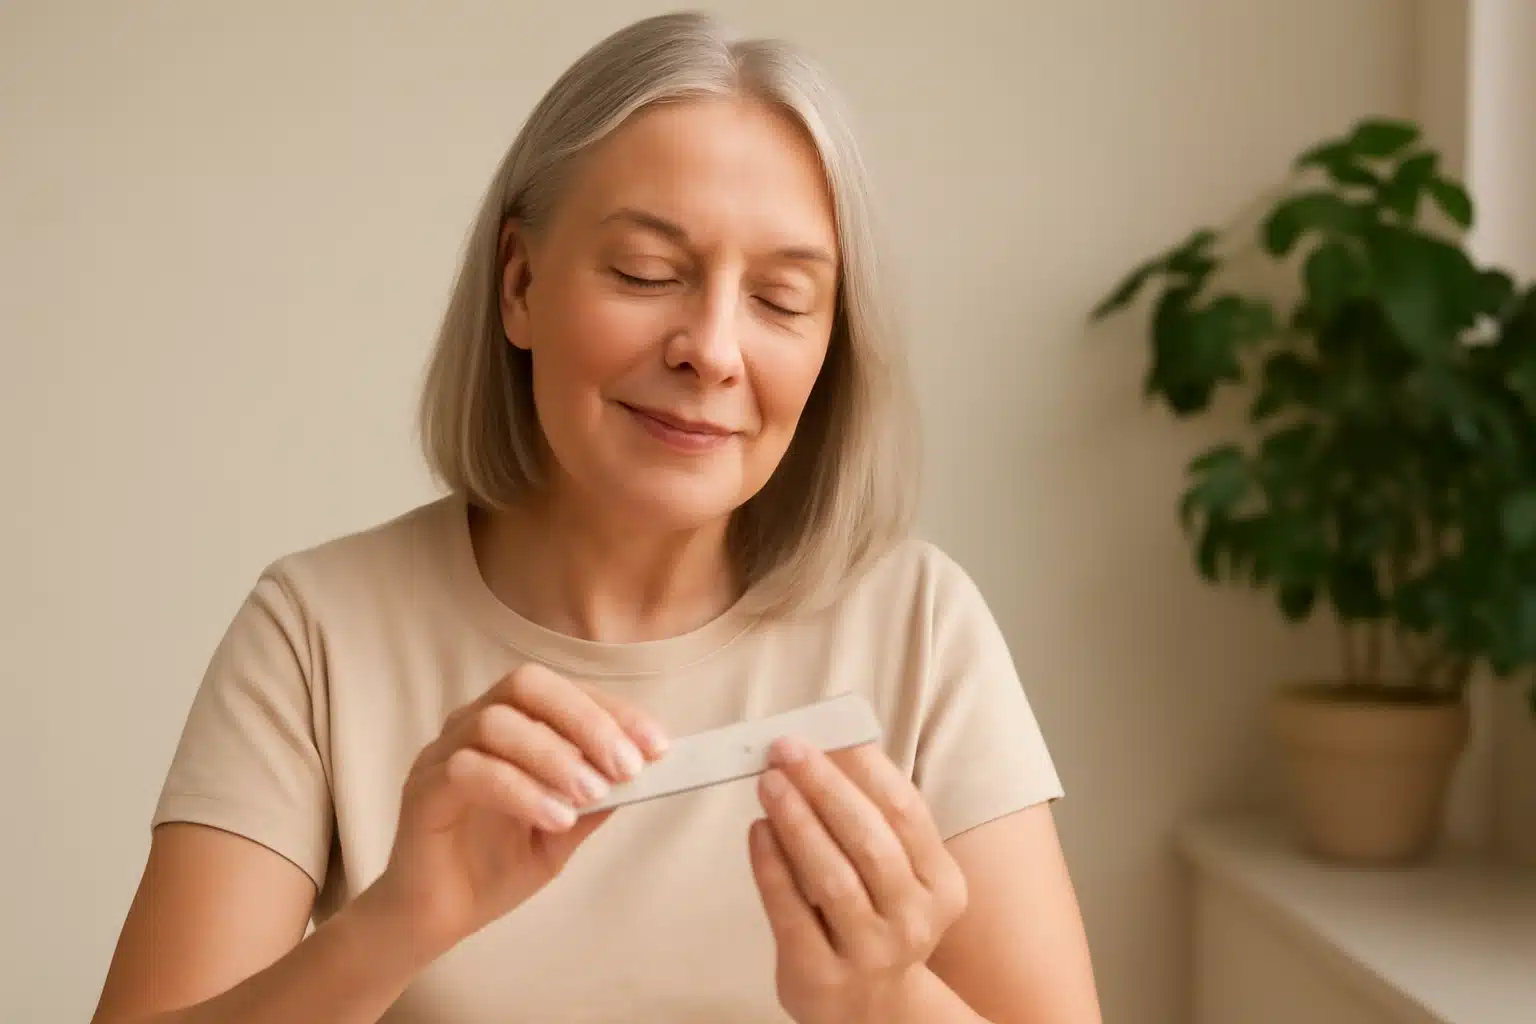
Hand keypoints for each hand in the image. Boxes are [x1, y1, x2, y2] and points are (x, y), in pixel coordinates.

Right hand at [369, 663, 667, 957]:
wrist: (436, 919)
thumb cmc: (496, 867)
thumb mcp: (562, 832)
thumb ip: (595, 800)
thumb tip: (645, 771)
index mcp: (511, 723)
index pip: (565, 693)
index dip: (614, 713)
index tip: (658, 746)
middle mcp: (472, 725)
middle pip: (526, 685)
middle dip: (584, 719)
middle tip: (625, 766)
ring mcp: (442, 754)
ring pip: (496, 723)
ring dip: (554, 756)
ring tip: (591, 795)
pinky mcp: (423, 790)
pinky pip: (468, 770)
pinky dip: (520, 790)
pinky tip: (555, 818)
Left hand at [748, 738, 968, 1023]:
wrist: (872, 1011)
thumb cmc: (878, 920)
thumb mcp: (899, 875)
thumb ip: (874, 821)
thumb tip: (827, 747)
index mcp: (942, 886)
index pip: (907, 813)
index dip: (867, 768)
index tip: (830, 734)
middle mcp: (913, 921)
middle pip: (870, 841)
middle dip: (825, 787)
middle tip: (787, 750)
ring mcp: (869, 953)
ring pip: (833, 876)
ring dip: (797, 820)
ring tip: (770, 783)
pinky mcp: (820, 975)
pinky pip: (791, 911)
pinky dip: (771, 865)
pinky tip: (757, 830)